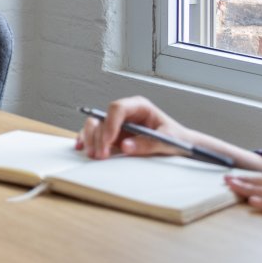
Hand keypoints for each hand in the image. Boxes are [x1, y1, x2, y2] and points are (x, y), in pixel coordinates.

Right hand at [76, 96, 201, 160]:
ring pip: (94, 125)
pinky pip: (94, 134)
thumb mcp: (167, 141)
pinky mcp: (112, 135)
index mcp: (139, 106)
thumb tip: (125, 145)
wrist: (179, 146)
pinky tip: (82, 147)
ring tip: (94, 156)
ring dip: (91, 139)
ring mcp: (117, 124)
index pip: (117, 108)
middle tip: (101, 155)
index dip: (110, 123)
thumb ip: (148, 143)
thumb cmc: (177, 139)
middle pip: (102, 117)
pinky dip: (87, 140)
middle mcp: (125, 114)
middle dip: (98, 136)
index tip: (109, 140)